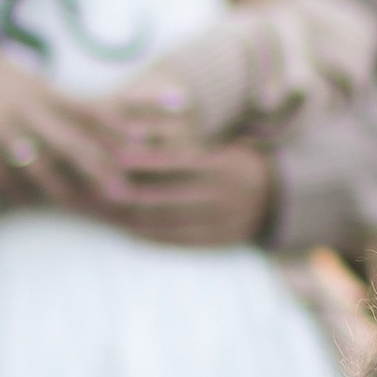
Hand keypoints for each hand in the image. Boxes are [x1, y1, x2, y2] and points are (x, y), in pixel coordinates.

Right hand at [0, 48, 123, 204]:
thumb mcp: (31, 84)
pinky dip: (17, 192)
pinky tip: (29, 202)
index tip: (142, 146)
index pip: (88, 110)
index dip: (117, 128)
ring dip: (61, 190)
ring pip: (37, 166)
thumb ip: (66, 104)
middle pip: (70, 142)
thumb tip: (117, 112)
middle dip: (99, 169)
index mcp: (44, 92)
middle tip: (123, 193)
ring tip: (80, 207)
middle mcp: (25, 109)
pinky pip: (2, 177)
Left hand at [88, 137, 275, 249]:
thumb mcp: (218, 150)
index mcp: (221, 167)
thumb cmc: (236, 165)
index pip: (176, 162)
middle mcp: (221, 197)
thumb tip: (139, 133)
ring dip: (134, 218)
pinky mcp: (217, 242)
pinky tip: (129, 229)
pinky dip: (151, 236)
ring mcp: (220, 223)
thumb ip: (186, 145)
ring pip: (169, 222)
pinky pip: (179, 241)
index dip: (144, 160)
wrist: (277, 200)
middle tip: (99, 187)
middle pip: (167, 195)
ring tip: (107, 210)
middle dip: (131, 193)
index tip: (116, 155)